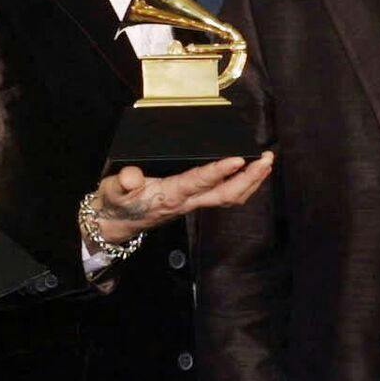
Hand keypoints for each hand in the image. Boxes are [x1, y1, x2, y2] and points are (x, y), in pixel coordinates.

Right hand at [93, 151, 274, 241]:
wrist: (115, 222)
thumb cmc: (116, 202)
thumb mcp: (113, 190)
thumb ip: (122, 183)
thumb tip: (131, 177)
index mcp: (169, 196)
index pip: (197, 182)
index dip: (218, 172)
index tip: (237, 159)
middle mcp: (187, 202)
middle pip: (226, 194)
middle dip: (249, 178)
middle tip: (266, 159)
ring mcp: (193, 204)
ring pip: (230, 197)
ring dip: (251, 181)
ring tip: (266, 162)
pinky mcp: (195, 202)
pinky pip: (225, 196)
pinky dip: (242, 184)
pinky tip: (251, 173)